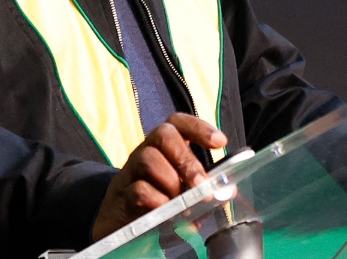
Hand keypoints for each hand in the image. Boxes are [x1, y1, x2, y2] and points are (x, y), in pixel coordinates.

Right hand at [91, 113, 228, 240]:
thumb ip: (203, 190)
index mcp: (164, 147)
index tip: (220, 143)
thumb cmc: (157, 202)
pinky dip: (156, 200)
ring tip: (181, 204)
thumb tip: (228, 191)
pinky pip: (137, 189)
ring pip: (148, 158)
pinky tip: (165, 212)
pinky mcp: (121, 195)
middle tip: (202, 185)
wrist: (118, 224)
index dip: (199, 128)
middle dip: (187, 160)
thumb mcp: (182, 193)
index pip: (178, 123)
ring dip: (171, 181)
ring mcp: (131, 171)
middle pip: (164, 135)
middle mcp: (146, 151)